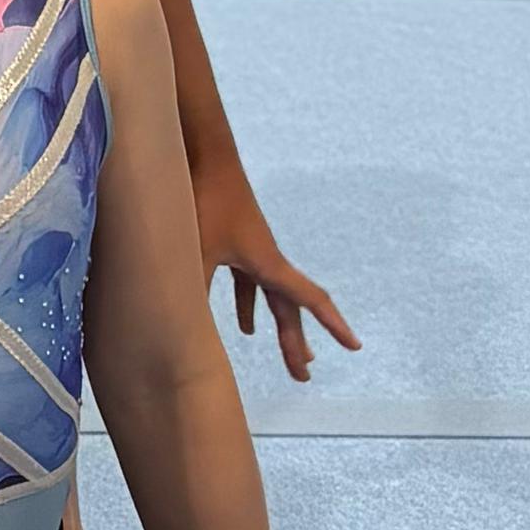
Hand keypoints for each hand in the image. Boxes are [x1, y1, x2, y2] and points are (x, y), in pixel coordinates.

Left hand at [196, 159, 357, 390]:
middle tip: (303, 375)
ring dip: (279, 328)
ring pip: (273, 299)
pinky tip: (244, 327)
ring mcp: (253, 252)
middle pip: (290, 309)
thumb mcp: (194, 251)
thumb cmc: (203, 198)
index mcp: (268, 264)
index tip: (355, 346)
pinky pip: (250, 284)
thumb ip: (187, 290)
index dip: (333, 325)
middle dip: (296, 344)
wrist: (203, 154)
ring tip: (290, 356)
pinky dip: (248, 306)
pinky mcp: (235, 244)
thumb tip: (175, 327)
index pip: (310, 300)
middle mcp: (268, 260)